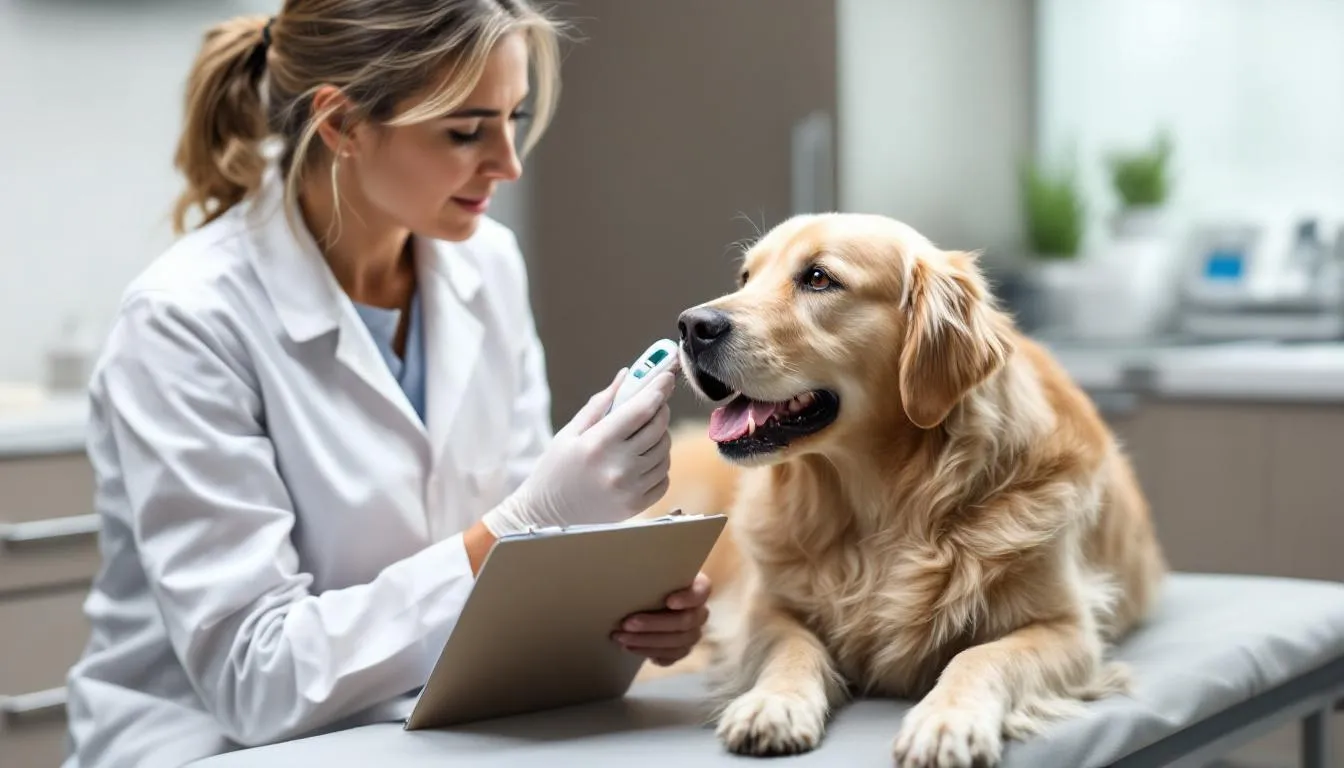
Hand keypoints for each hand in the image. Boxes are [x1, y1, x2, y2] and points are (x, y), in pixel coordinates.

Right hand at [482, 366, 674, 535]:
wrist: (547, 515)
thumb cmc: (556, 469)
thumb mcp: (570, 432)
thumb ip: (600, 403)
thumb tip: (627, 376)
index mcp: (598, 443)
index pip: (641, 410)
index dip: (658, 389)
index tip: (666, 376)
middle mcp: (618, 466)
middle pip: (659, 428)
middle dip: (660, 410)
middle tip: (653, 405)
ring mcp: (630, 489)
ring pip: (664, 451)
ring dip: (660, 438)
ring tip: (640, 437)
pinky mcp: (636, 505)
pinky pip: (664, 476)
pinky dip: (658, 464)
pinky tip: (641, 461)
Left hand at [613, 572, 711, 665]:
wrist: (650, 600)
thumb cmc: (652, 581)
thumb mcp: (654, 572)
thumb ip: (651, 571)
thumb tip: (628, 562)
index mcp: (698, 588)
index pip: (702, 592)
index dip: (688, 598)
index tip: (669, 601)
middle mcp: (699, 613)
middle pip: (685, 622)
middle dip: (654, 624)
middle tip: (627, 623)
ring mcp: (692, 634)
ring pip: (677, 643)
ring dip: (647, 641)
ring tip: (621, 638)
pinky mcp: (681, 650)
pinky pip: (671, 657)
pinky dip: (650, 653)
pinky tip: (631, 648)